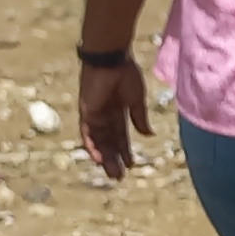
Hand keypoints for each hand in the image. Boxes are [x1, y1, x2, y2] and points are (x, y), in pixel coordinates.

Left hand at [77, 52, 154, 181]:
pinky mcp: (86, 111)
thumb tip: (148, 135)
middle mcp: (104, 115)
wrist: (112, 59)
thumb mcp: (136, 100)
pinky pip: (87, 133)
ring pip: (98, 141)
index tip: (131, 165)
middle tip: (119, 177)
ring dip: (104, 157)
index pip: (121, 135)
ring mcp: (94, 114)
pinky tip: (98, 159)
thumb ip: (140, 118)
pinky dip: (91, 146)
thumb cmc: (126, 74)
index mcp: (118, 110)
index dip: (125, 150)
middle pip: (108, 142)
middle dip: (114, 159)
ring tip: (112, 173)